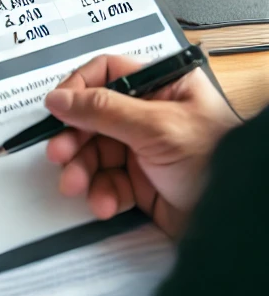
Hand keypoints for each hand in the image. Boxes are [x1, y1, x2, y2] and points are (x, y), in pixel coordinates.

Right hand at [44, 53, 239, 236]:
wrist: (238, 222)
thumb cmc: (219, 163)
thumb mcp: (156, 127)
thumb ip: (103, 110)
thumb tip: (60, 99)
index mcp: (163, 87)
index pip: (108, 73)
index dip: (79, 88)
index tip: (58, 108)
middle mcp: (152, 115)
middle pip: (94, 117)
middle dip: (75, 138)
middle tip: (60, 153)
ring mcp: (146, 150)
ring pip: (96, 152)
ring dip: (82, 170)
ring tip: (77, 184)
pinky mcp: (144, 184)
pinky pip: (108, 182)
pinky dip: (101, 193)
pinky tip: (105, 202)